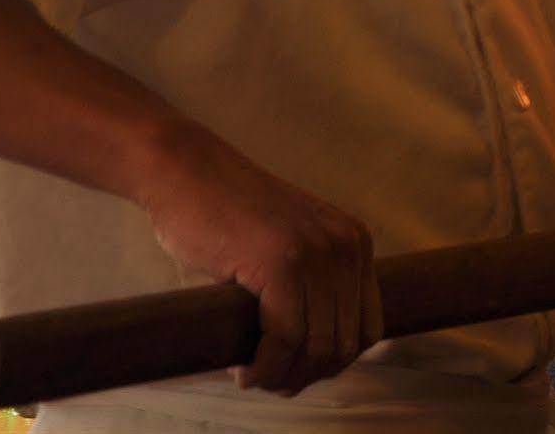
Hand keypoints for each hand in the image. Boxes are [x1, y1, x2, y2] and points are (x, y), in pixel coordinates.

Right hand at [134, 125, 382, 395]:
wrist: (186, 173)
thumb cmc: (225, 216)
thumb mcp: (290, 246)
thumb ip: (311, 285)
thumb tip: (317, 356)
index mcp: (355, 243)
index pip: (368, 327)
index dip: (335, 361)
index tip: (299, 371)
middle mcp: (347, 246)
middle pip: (345, 343)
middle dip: (309, 375)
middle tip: (271, 382)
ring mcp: (317, 253)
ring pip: (316, 347)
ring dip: (284, 376)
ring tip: (254, 377)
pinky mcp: (281, 263)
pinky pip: (285, 337)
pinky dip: (265, 366)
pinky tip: (242, 370)